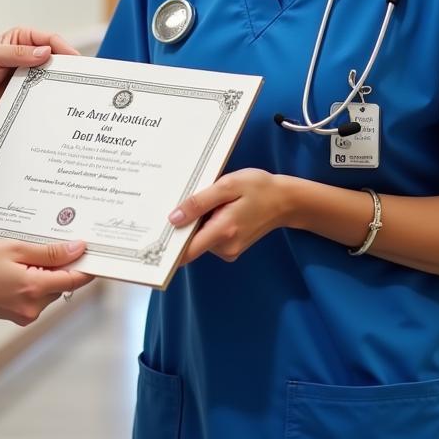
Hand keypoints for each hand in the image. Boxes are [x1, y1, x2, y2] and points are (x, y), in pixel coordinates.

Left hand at [0, 28, 78, 125]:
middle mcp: (29, 56)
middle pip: (56, 59)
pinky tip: (58, 105)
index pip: (49, 40)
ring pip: (52, 79)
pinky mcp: (28, 95)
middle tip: (79, 78)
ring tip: (72, 92)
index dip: (64, 48)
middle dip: (67, 67)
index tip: (75, 60)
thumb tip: (45, 52)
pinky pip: (44, 96)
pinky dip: (51, 100)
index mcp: (22, 39)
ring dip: (60, 84)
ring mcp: (30, 77)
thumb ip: (17, 54)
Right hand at [0, 239, 93, 324]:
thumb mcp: (17, 248)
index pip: (74, 280)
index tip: (94, 256)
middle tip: (43, 248)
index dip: (86, 267)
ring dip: (44, 276)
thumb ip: (50, 252)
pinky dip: (33, 284)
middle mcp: (32, 307)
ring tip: (22, 259)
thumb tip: (77, 249)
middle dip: (58, 268)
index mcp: (34, 289)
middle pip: (61, 286)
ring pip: (49, 292)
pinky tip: (16, 271)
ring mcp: (24, 315)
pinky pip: (36, 299)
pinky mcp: (17, 317)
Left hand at [169, 168, 291, 263]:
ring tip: (204, 200)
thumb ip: (199, 203)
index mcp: (223, 232)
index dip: (167, 246)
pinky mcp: (231, 248)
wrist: (286, 200)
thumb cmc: (258, 188)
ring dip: (195, 222)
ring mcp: (229, 250)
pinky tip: (213, 208)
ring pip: (199, 239)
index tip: (152, 235)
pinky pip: (208, 237)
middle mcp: (225, 248)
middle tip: (176, 202)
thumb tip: (173, 219)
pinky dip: (206, 224)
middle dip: (181, 225)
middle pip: (190, 243)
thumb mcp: (227, 186)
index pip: (185, 252)